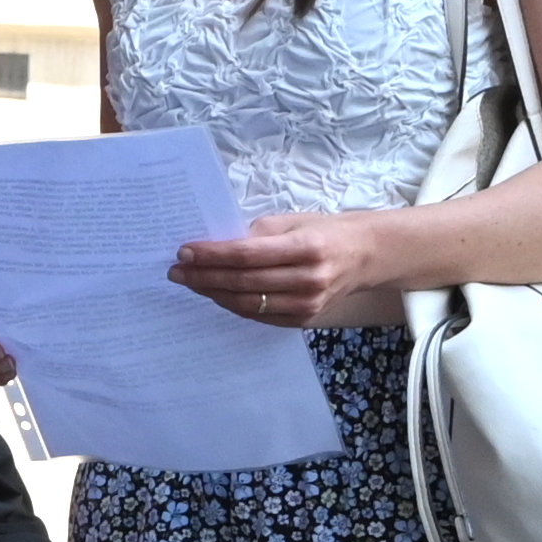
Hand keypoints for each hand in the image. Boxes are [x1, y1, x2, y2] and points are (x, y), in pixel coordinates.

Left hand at [170, 211, 406, 324]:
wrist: (365, 256)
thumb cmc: (324, 232)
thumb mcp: (293, 221)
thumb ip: (256, 233)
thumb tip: (214, 246)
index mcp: (306, 247)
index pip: (247, 255)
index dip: (212, 255)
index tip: (184, 252)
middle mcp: (308, 279)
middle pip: (243, 282)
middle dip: (203, 277)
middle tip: (176, 271)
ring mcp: (307, 304)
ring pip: (247, 303)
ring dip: (213, 293)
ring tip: (190, 283)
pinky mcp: (303, 320)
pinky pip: (259, 316)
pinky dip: (233, 305)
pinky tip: (215, 294)